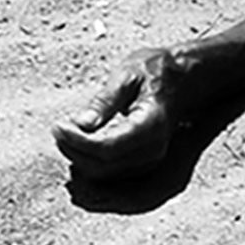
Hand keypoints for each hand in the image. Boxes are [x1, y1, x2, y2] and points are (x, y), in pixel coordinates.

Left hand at [57, 56, 200, 207]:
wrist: (186, 80)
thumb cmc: (156, 71)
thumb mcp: (127, 74)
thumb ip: (104, 102)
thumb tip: (81, 125)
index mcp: (151, 124)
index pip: (107, 147)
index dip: (78, 142)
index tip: (59, 126)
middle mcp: (153, 148)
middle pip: (103, 166)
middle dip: (74, 151)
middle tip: (58, 129)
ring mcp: (150, 159)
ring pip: (104, 173)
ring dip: (80, 158)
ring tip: (66, 133)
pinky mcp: (143, 163)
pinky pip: (111, 171)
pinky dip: (91, 160)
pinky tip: (80, 141)